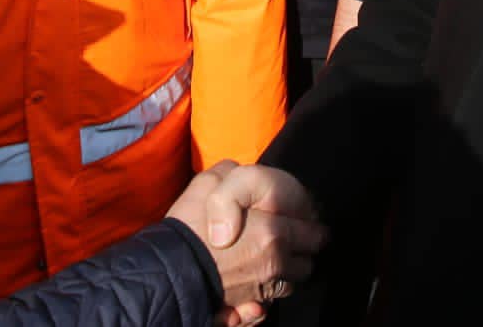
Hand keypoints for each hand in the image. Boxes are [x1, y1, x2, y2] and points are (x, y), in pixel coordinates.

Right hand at [167, 160, 325, 324]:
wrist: (168, 270)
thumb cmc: (191, 226)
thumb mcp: (210, 183)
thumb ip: (234, 174)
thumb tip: (245, 177)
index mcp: (275, 233)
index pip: (314, 234)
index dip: (309, 226)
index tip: (300, 222)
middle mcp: (276, 264)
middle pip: (306, 262)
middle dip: (300, 252)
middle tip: (287, 242)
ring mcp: (263, 289)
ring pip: (289, 284)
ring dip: (283, 274)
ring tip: (268, 263)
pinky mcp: (247, 307)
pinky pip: (268, 305)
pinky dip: (265, 298)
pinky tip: (253, 289)